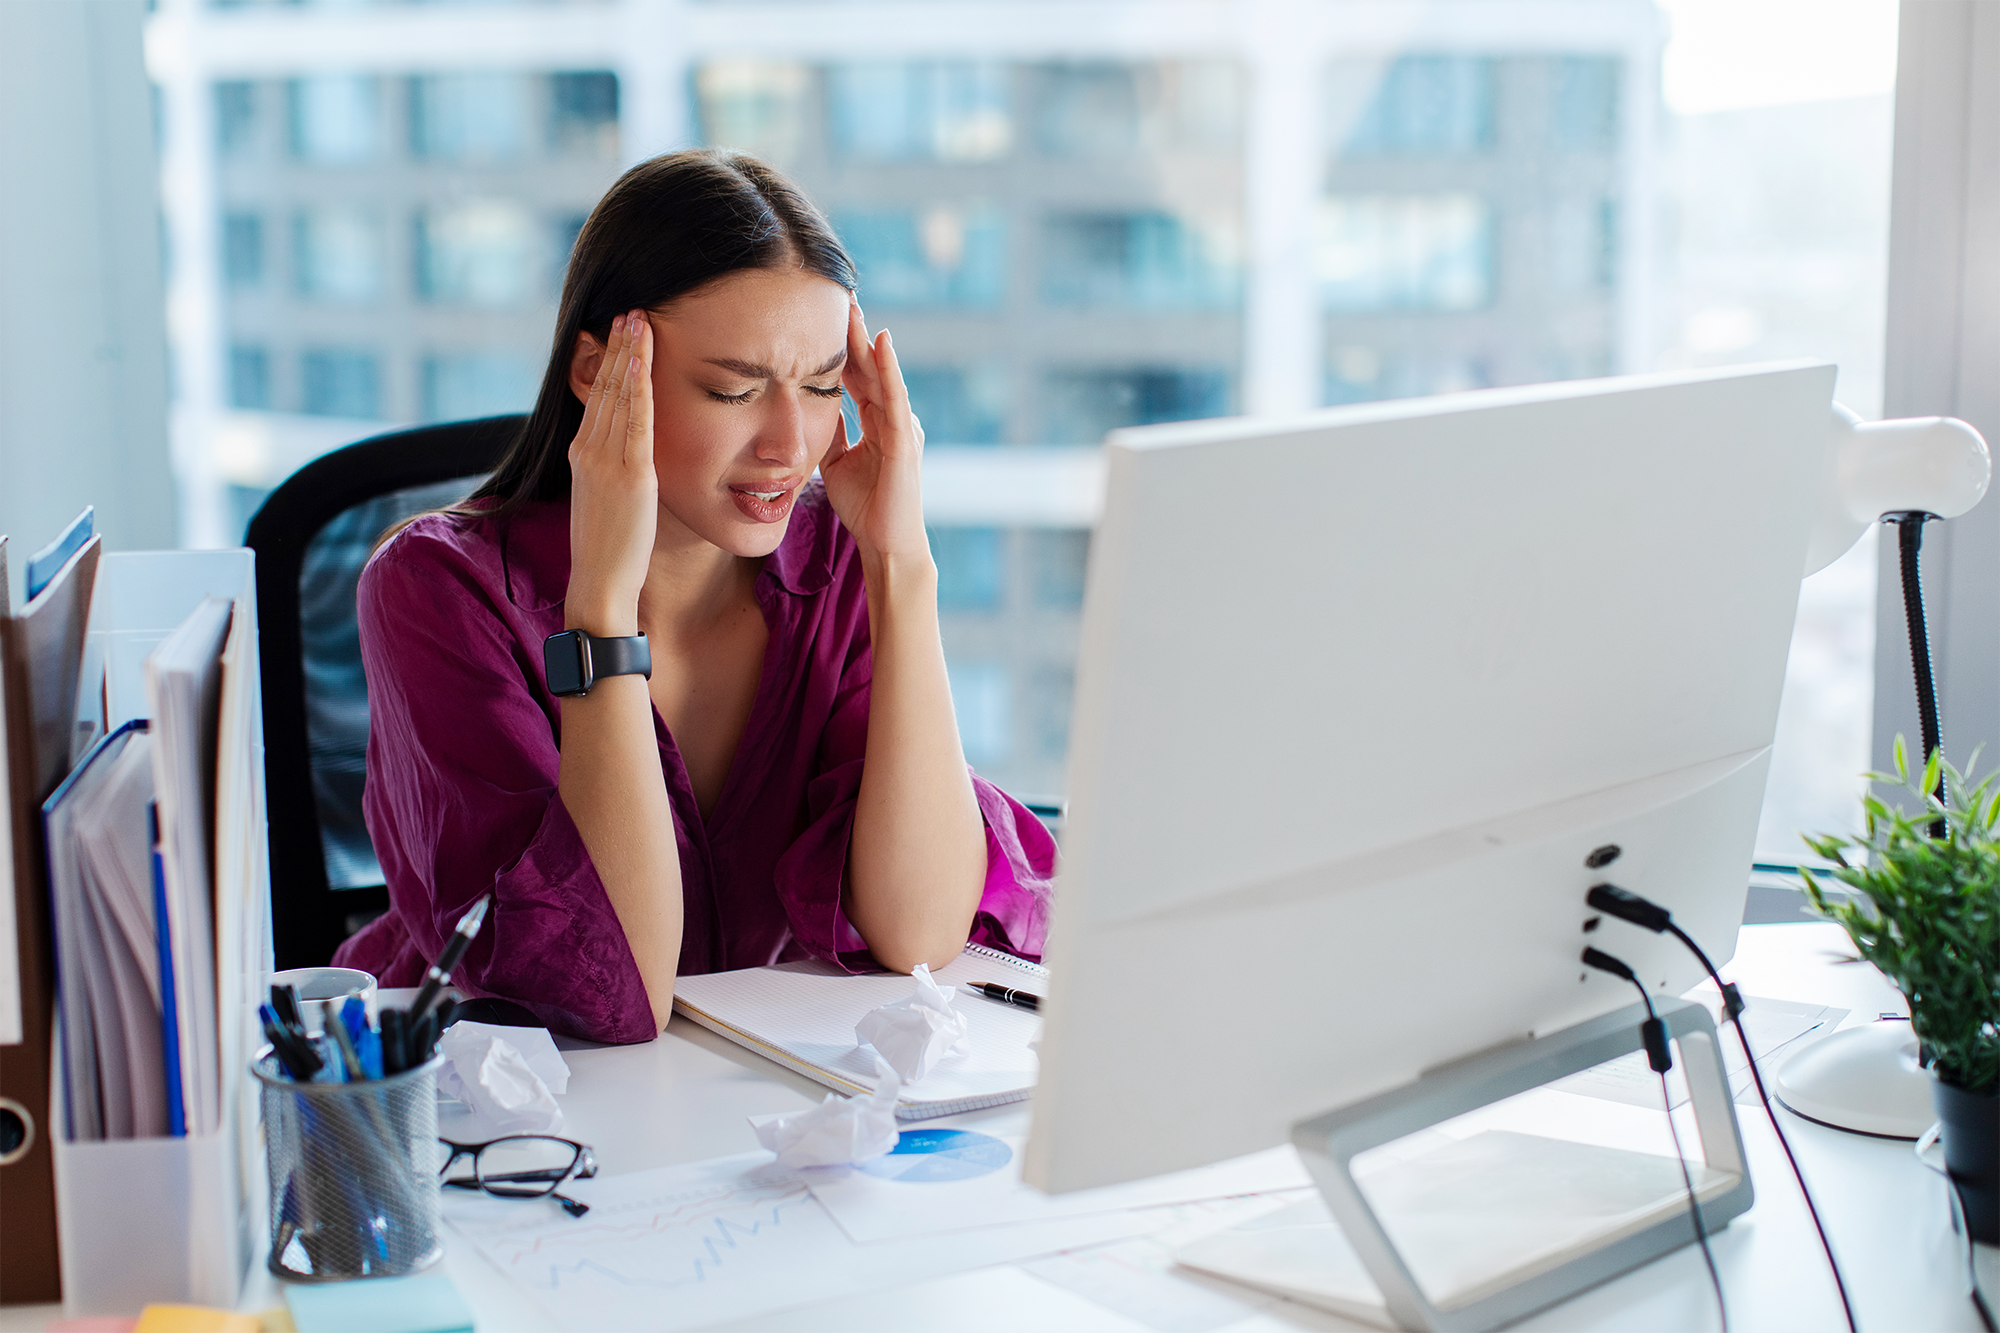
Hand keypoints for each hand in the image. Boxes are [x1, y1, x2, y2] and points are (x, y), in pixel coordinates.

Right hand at [565, 311, 657, 635]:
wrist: (600, 582)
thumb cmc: (611, 549)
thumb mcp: (609, 497)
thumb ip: (616, 469)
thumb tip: (633, 454)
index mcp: (583, 453)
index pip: (598, 397)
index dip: (609, 361)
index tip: (621, 331)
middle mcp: (588, 450)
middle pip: (604, 386)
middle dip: (617, 346)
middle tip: (631, 309)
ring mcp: (606, 460)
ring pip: (617, 394)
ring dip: (628, 353)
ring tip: (638, 318)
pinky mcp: (629, 474)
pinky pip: (634, 420)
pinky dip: (636, 385)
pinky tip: (641, 359)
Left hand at [819, 300, 929, 567]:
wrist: (885, 544)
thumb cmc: (865, 508)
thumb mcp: (835, 462)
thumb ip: (830, 432)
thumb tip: (810, 405)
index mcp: (877, 423)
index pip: (856, 376)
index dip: (840, 348)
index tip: (822, 316)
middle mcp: (893, 418)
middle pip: (869, 368)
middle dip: (852, 333)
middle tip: (838, 295)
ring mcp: (901, 427)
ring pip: (881, 375)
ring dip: (866, 341)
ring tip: (853, 308)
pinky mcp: (904, 440)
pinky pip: (894, 397)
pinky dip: (888, 367)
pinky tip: (880, 340)